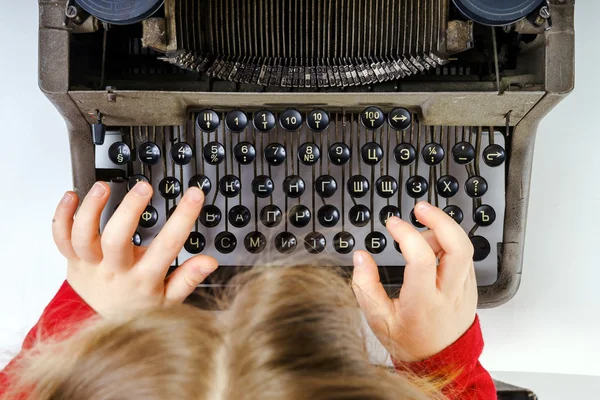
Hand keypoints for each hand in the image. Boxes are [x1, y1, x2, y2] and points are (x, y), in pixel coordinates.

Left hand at [52, 181, 217, 316]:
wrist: (105, 327)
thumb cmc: (139, 308)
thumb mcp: (170, 299)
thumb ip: (188, 279)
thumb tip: (209, 262)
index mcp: (143, 279)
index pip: (167, 247)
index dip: (183, 218)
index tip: (194, 196)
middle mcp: (114, 272)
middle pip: (116, 240)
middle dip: (130, 210)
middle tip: (144, 187)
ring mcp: (90, 266)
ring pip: (83, 237)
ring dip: (91, 209)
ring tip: (104, 187)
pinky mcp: (72, 261)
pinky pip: (60, 238)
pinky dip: (62, 215)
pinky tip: (71, 196)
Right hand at [352, 201, 476, 361]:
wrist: (440, 362)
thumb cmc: (409, 342)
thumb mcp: (378, 319)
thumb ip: (365, 286)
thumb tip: (361, 256)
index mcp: (423, 303)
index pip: (421, 258)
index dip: (405, 234)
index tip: (392, 224)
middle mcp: (449, 294)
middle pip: (459, 246)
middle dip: (440, 219)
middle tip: (420, 208)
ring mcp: (464, 290)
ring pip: (464, 248)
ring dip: (442, 231)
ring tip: (419, 235)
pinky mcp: (470, 287)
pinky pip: (464, 256)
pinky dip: (448, 243)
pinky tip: (431, 247)